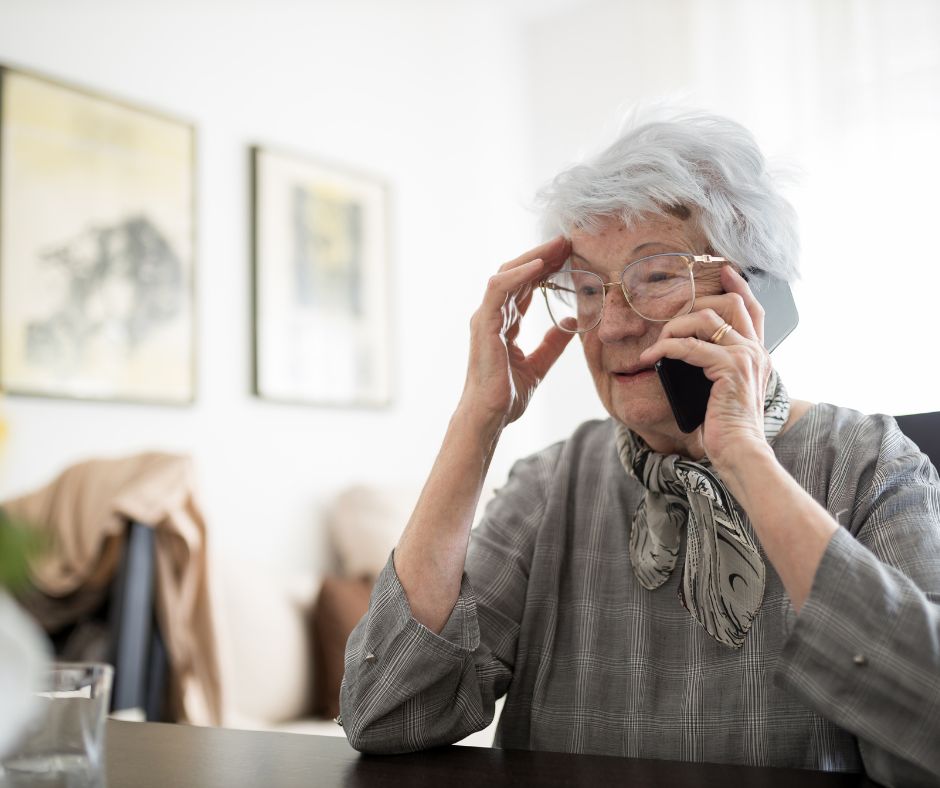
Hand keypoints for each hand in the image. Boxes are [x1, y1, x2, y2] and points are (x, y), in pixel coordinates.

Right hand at [459, 236, 574, 432]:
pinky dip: (519, 274)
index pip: (526, 287)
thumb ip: (552, 344)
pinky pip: (499, 289)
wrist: (490, 416)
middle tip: (568, 241)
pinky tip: (540, 265)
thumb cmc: (506, 396)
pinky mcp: (483, 323)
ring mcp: (486, 318)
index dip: (546, 269)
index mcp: (504, 324)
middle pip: (517, 274)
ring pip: (507, 274)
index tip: (570, 256)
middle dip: (542, 256)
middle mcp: (492, 316)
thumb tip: (570, 323)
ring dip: (533, 257)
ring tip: (558, 245)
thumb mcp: (538, 365)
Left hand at [639, 266, 774, 472]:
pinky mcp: (730, 368)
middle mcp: (756, 351)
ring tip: (657, 346)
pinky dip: (666, 348)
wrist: (740, 451)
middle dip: (694, 305)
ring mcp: (746, 357)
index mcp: (757, 355)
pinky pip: (690, 346)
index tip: (722, 270)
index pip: (753, 309)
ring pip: (705, 319)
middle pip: (729, 304)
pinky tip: (651, 357)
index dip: (738, 286)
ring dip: (674, 328)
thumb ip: (714, 367)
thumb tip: (683, 351)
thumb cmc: (726, 428)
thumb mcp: (722, 391)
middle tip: (668, 324)